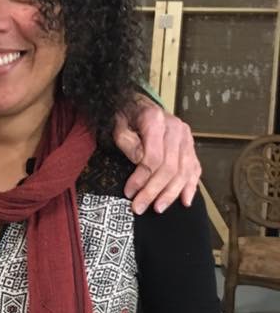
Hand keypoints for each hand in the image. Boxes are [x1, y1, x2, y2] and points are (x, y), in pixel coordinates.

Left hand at [113, 95, 200, 213]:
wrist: (138, 104)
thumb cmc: (126, 117)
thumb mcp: (118, 126)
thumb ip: (128, 144)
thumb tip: (140, 162)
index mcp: (156, 120)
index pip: (153, 157)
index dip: (141, 178)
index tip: (129, 192)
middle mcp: (176, 128)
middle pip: (169, 167)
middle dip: (154, 191)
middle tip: (140, 207)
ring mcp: (186, 138)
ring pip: (183, 171)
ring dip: (171, 193)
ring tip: (158, 208)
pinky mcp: (190, 146)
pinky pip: (194, 168)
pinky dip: (190, 186)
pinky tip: (185, 201)